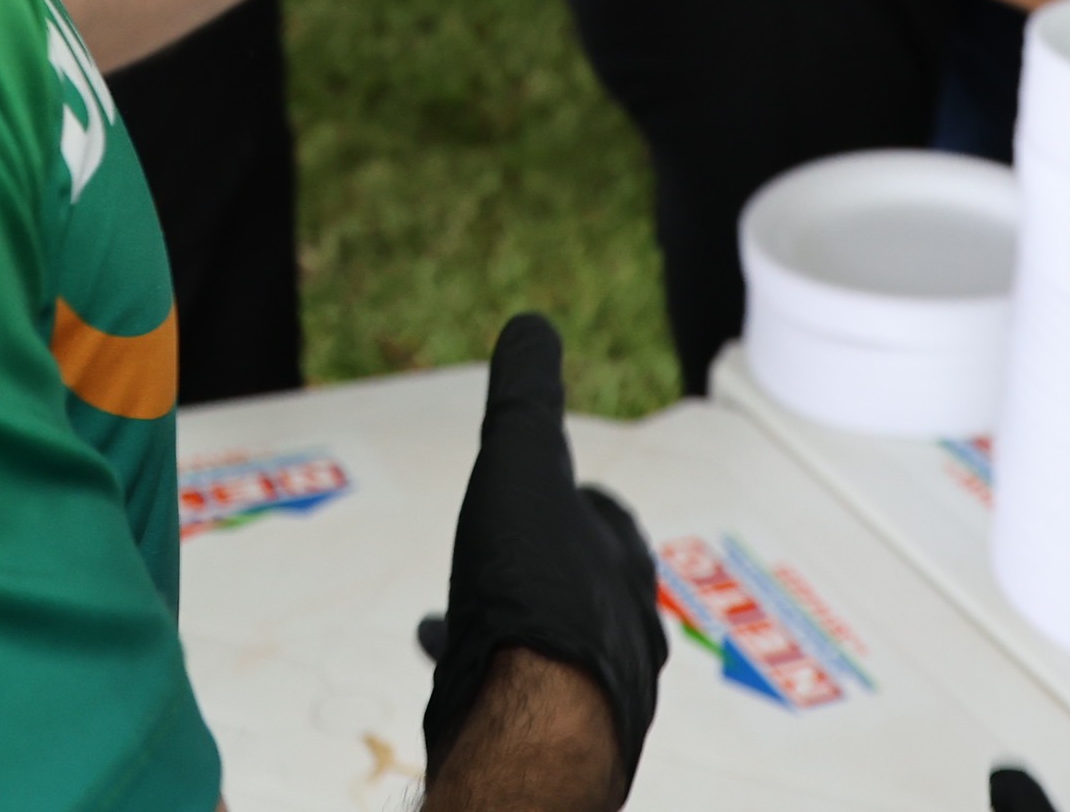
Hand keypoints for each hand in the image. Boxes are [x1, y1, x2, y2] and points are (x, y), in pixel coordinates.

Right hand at [424, 316, 664, 799]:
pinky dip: (487, 672)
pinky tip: (446, 662)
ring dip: (516, 621)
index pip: (608, 523)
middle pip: (583, 588)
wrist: (530, 732)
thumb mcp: (521, 469)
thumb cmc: (532, 597)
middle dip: (542, 564)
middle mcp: (622, 636)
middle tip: (504, 552)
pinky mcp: (554, 743)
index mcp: (621, 570)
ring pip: (554, 647)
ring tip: (463, 612)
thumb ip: (525, 397)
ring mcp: (593, 697)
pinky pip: (522, 698)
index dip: (575, 499)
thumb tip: (532, 326)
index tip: (551, 489)